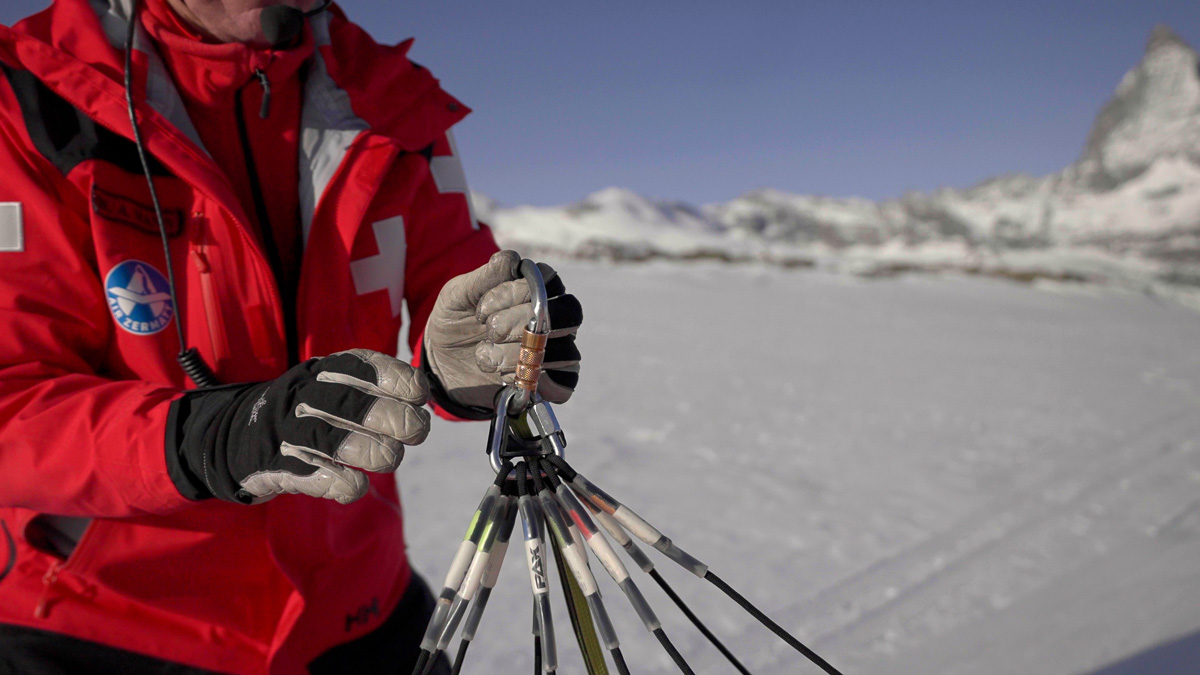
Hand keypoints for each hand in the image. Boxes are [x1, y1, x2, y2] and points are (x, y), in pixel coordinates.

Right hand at [169, 349, 430, 504]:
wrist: (238, 435)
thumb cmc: (309, 410)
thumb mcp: (335, 384)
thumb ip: (376, 387)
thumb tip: (423, 395)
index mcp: (324, 371)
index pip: (363, 367)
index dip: (398, 381)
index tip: (419, 396)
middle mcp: (303, 396)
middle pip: (353, 405)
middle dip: (395, 419)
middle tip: (417, 431)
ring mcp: (287, 432)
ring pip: (334, 441)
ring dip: (373, 452)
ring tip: (389, 457)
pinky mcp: (276, 467)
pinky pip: (315, 478)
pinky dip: (344, 484)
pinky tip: (357, 485)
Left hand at [423, 250, 581, 411]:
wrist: (444, 362)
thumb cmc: (456, 320)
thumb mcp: (458, 295)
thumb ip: (483, 277)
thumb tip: (513, 261)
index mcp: (537, 288)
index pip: (548, 280)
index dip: (514, 293)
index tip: (481, 309)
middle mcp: (555, 317)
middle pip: (569, 313)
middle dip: (523, 322)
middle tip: (491, 331)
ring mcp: (557, 351)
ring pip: (565, 351)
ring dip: (520, 355)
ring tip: (486, 358)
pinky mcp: (552, 383)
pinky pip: (564, 384)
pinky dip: (534, 380)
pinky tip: (505, 377)